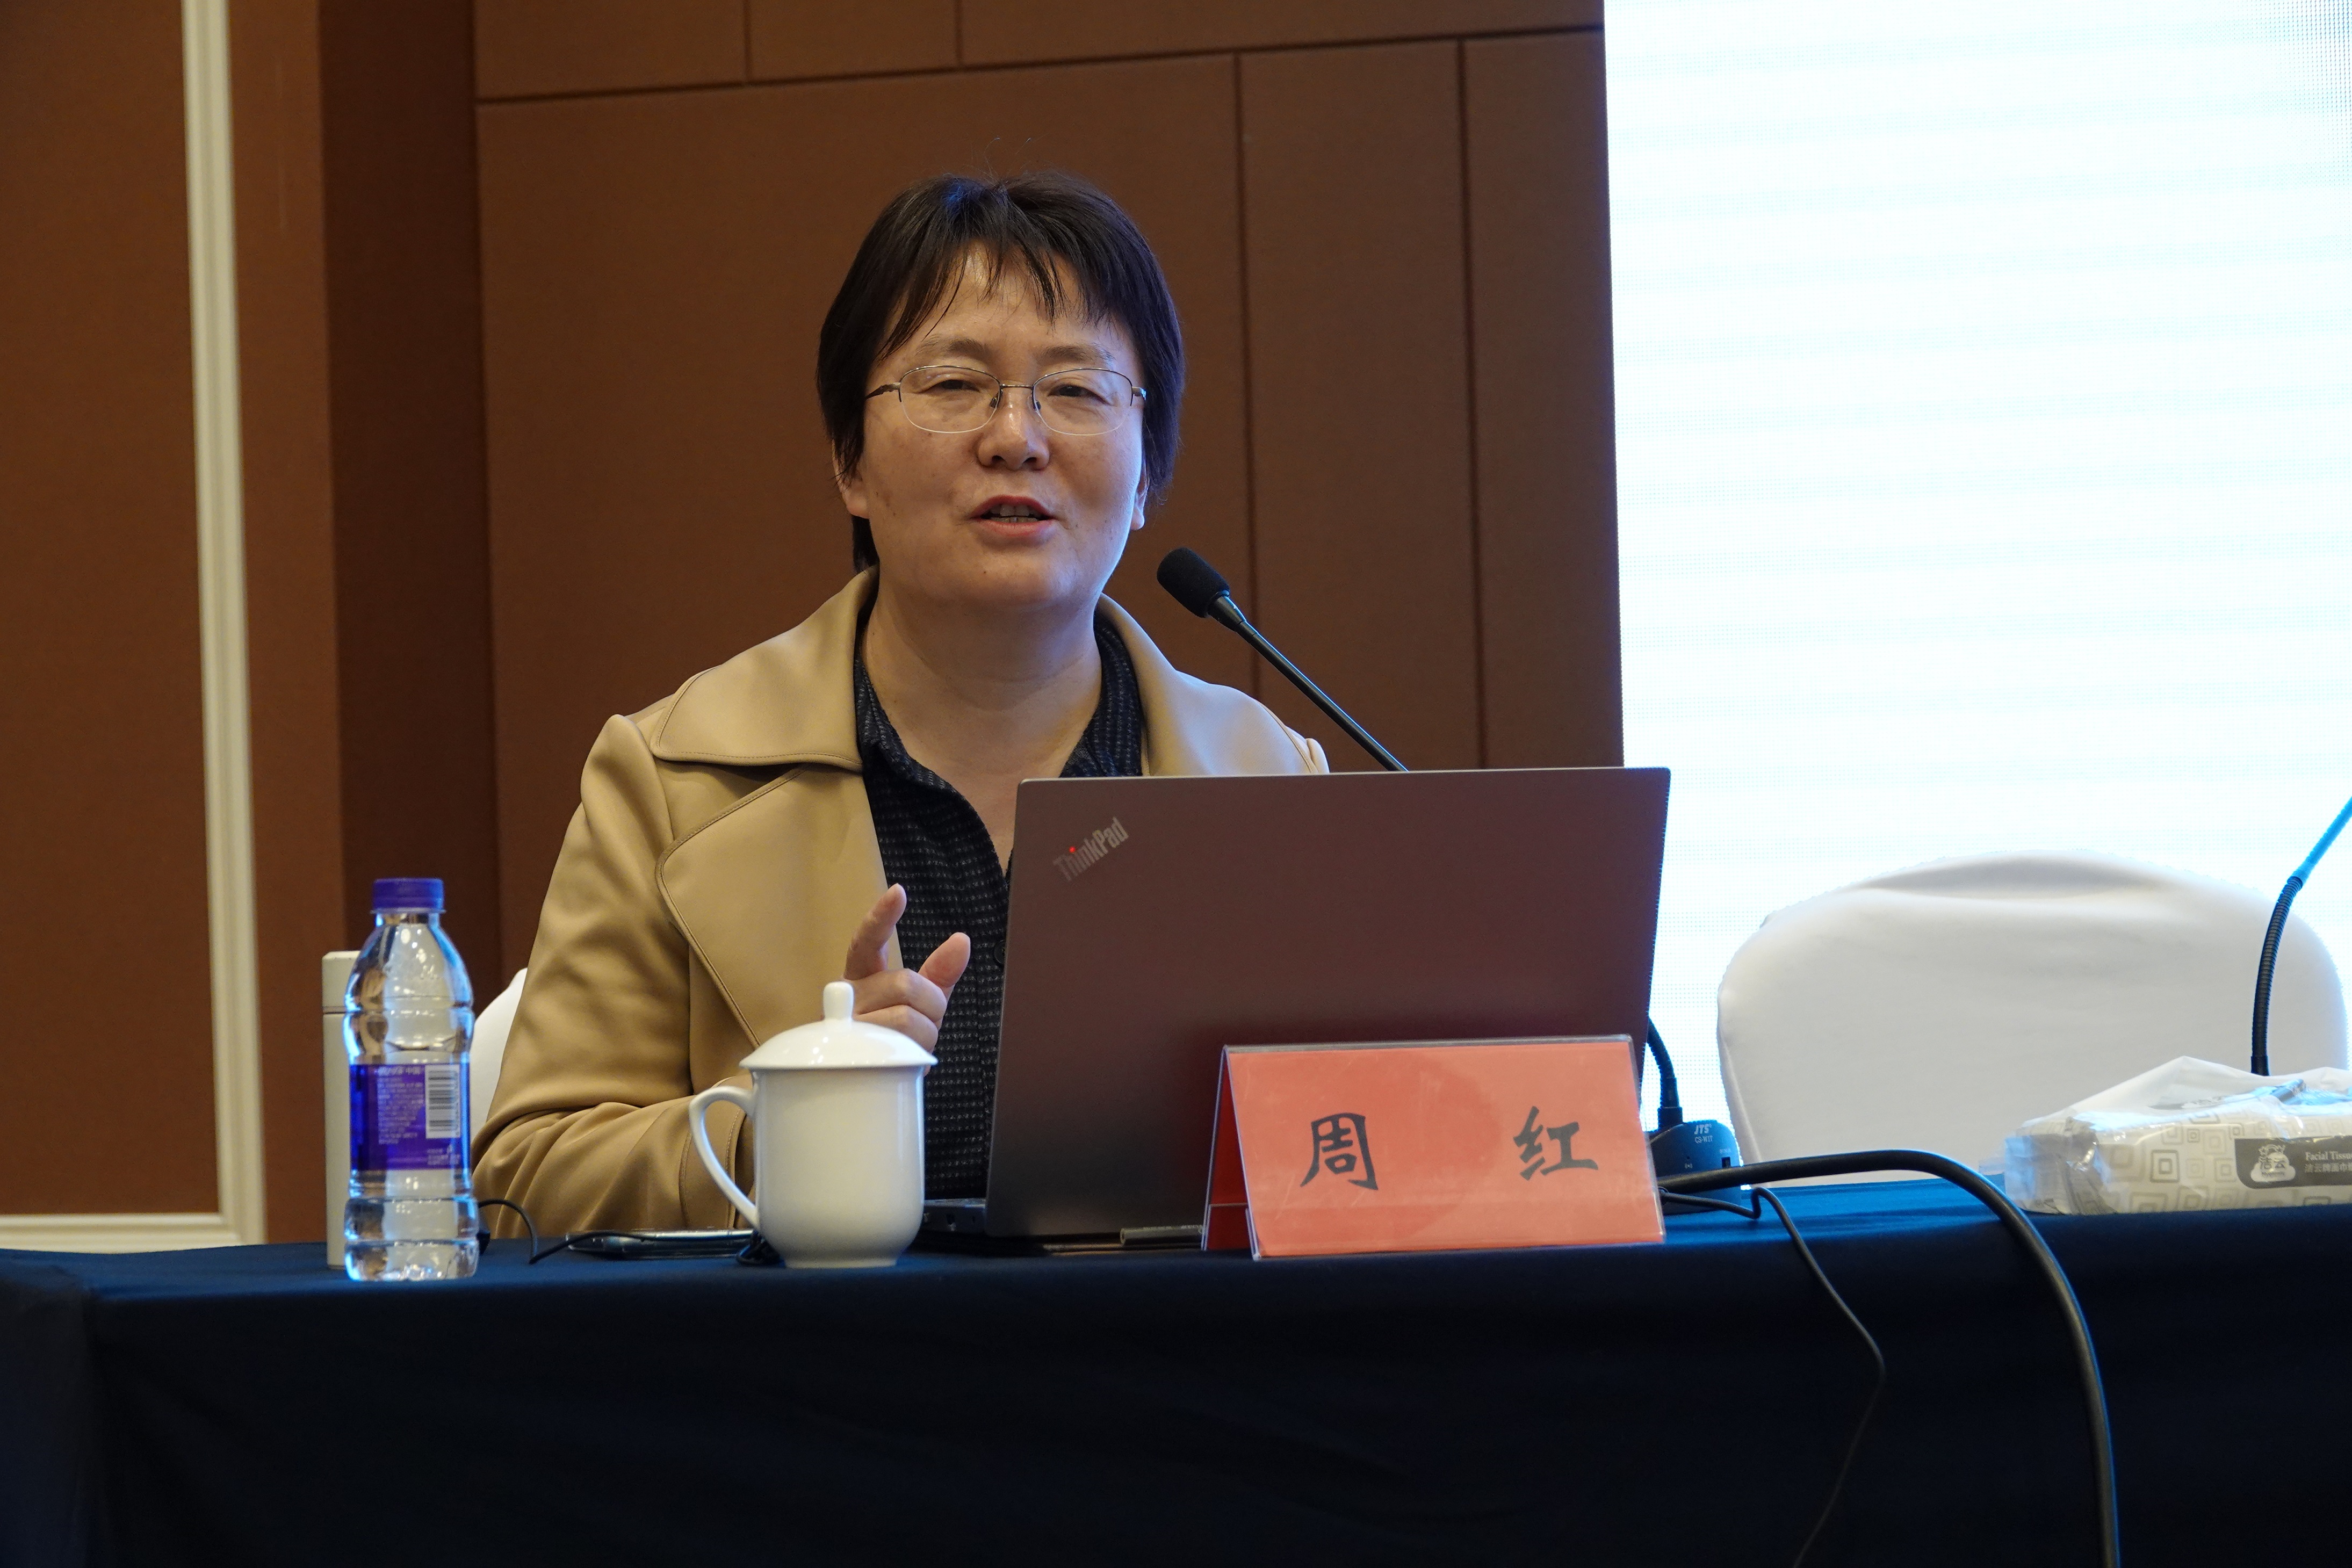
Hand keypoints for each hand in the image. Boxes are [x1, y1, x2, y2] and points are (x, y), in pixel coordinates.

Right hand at [842, 883, 970, 1052]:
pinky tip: (901, 1060)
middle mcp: (847, 996)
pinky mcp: (847, 1057)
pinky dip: (910, 1054)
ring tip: (910, 1047)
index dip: (882, 917)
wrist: (865, 1083)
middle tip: (924, 1024)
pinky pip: (896, 1048)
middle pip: (906, 984)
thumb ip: (938, 974)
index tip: (898, 892)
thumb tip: (961, 940)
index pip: (867, 942)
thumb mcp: (919, 1005)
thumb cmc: (892, 1038)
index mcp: (861, 977)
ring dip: (922, 1036)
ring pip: (904, 1018)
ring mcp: (842, 1026)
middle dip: (931, 1007)